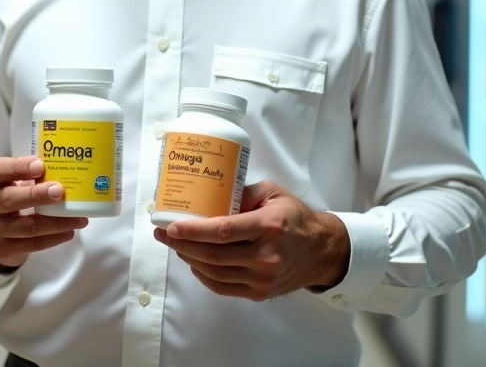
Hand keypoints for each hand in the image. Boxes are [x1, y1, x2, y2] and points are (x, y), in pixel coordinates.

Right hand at [0, 156, 88, 270]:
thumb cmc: (6, 198)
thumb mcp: (9, 182)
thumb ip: (28, 176)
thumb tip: (64, 171)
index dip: (18, 167)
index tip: (40, 166)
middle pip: (9, 199)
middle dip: (36, 195)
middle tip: (59, 191)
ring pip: (27, 226)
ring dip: (56, 222)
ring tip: (78, 218)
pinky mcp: (4, 249)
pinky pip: (33, 244)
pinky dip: (54, 238)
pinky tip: (69, 231)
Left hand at [153, 180, 349, 300]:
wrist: (321, 251)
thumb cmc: (295, 217)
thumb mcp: (272, 193)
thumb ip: (241, 193)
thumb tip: (209, 196)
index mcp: (268, 226)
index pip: (222, 231)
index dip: (193, 230)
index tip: (171, 226)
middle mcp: (265, 256)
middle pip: (213, 255)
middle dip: (182, 244)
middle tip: (163, 233)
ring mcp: (263, 278)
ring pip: (214, 272)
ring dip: (189, 259)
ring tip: (175, 245)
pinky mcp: (260, 292)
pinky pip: (222, 286)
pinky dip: (203, 275)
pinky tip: (194, 261)